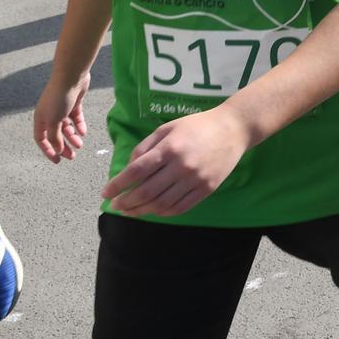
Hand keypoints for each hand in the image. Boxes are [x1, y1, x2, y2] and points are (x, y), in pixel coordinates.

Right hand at [33, 71, 90, 162]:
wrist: (71, 76)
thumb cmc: (59, 98)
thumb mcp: (54, 121)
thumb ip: (55, 137)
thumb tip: (57, 149)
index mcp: (40, 118)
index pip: (41, 139)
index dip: (48, 150)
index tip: (57, 160)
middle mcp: (49, 114)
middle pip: (55, 135)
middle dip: (63, 146)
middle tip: (72, 156)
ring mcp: (62, 108)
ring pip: (66, 127)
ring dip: (72, 137)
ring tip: (80, 144)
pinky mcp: (73, 103)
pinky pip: (76, 118)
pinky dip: (79, 125)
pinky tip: (83, 132)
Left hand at [101, 108, 252, 216]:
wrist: (233, 129)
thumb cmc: (197, 126)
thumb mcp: (167, 128)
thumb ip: (145, 147)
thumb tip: (129, 168)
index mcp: (169, 148)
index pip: (136, 171)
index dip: (118, 184)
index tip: (105, 193)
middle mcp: (181, 166)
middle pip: (146, 191)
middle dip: (126, 202)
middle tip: (115, 206)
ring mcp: (195, 179)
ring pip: (162, 204)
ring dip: (141, 211)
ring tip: (130, 211)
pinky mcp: (207, 189)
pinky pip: (180, 207)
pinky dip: (162, 213)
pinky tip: (152, 211)